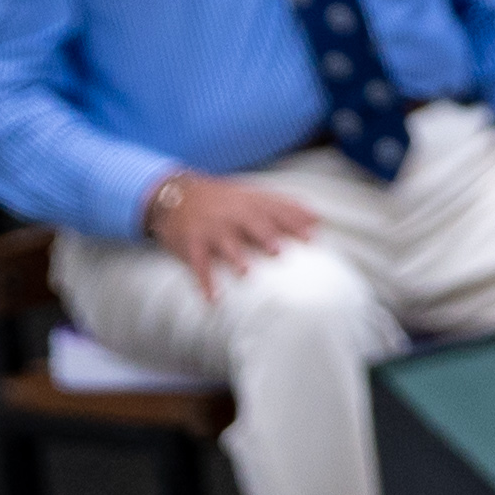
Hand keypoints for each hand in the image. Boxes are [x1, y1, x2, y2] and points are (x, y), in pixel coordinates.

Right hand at [144, 169, 322, 294]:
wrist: (175, 195)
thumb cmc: (222, 199)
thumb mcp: (249, 195)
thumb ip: (282, 206)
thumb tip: (319, 218)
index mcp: (247, 202)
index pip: (274, 210)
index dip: (293, 221)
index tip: (313, 235)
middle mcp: (230, 214)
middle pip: (250, 223)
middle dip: (265, 235)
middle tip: (279, 251)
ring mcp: (210, 229)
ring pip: (223, 243)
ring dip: (235, 257)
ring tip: (246, 273)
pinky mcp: (191, 244)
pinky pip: (198, 264)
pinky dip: (205, 282)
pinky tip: (213, 299)